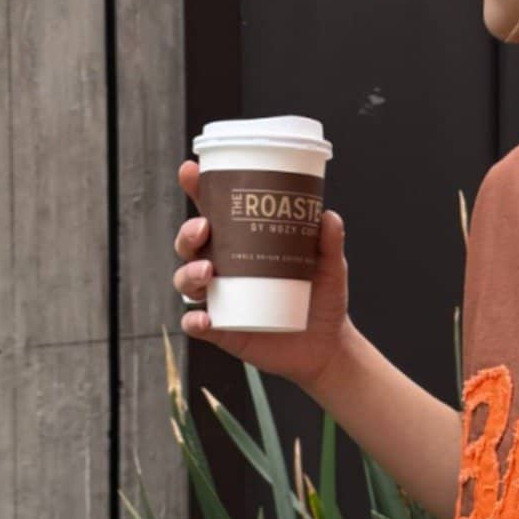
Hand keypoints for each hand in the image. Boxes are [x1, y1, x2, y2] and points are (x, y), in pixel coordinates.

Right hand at [173, 157, 355, 393]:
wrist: (327, 346)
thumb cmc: (323, 299)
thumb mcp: (331, 267)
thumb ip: (329, 243)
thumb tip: (328, 217)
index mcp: (243, 244)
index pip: (213, 212)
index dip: (198, 190)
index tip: (191, 172)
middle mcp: (225, 268)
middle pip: (190, 244)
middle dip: (188, 232)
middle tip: (204, 228)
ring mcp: (220, 299)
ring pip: (187, 281)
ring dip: (189, 272)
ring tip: (209, 270)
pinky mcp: (222, 330)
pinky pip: (196, 324)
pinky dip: (194, 321)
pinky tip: (206, 319)